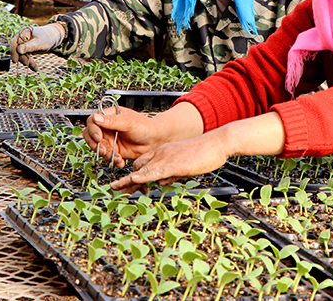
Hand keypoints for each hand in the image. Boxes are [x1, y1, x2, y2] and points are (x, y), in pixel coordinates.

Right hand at [9, 24, 64, 70]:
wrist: (54, 37)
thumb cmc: (47, 37)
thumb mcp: (39, 42)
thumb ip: (29, 46)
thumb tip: (19, 50)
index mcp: (23, 33)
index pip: (14, 43)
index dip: (13, 52)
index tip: (15, 60)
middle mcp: (22, 38)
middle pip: (18, 50)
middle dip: (22, 58)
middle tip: (27, 64)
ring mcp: (24, 44)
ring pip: (22, 55)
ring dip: (27, 62)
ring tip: (35, 68)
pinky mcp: (28, 49)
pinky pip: (27, 57)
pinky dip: (30, 62)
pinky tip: (35, 68)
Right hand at [82, 107, 165, 167]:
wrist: (155, 140)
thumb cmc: (144, 126)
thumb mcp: (128, 122)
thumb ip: (112, 121)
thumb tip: (96, 117)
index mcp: (109, 116)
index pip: (93, 121)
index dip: (93, 129)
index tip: (99, 137)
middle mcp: (107, 127)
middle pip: (90, 135)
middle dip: (96, 145)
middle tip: (104, 150)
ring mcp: (110, 139)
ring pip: (97, 147)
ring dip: (105, 154)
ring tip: (116, 157)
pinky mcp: (114, 150)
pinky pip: (107, 156)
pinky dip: (112, 160)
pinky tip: (120, 161)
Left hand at [109, 130, 230, 193]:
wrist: (217, 143)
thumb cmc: (205, 153)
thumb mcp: (184, 164)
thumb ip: (171, 172)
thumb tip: (161, 181)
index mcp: (163, 151)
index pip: (142, 162)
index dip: (132, 174)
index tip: (124, 184)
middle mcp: (161, 153)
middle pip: (138, 166)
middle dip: (126, 179)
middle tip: (117, 190)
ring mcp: (166, 157)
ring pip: (141, 169)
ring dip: (127, 180)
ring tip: (115, 188)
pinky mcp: (173, 164)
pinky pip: (154, 171)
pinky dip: (142, 177)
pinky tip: (133, 181)